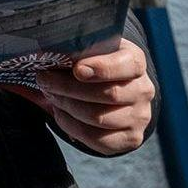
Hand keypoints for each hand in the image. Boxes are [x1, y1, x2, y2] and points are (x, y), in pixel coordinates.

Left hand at [30, 38, 154, 153]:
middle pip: (108, 94)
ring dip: (67, 106)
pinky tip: (60, 113)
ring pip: (99, 118)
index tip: (77, 69)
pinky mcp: (130, 138)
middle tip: (44, 80)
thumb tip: (44, 51)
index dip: (102, 68)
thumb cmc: (93, 62)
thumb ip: (76, 49)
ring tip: (50, 95)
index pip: (128, 65)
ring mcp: (139, 117)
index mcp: (135, 62)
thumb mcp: (90, 48)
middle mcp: (143, 90)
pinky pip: (97, 139)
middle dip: (69, 88)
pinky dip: (71, 126)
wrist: (112, 87)